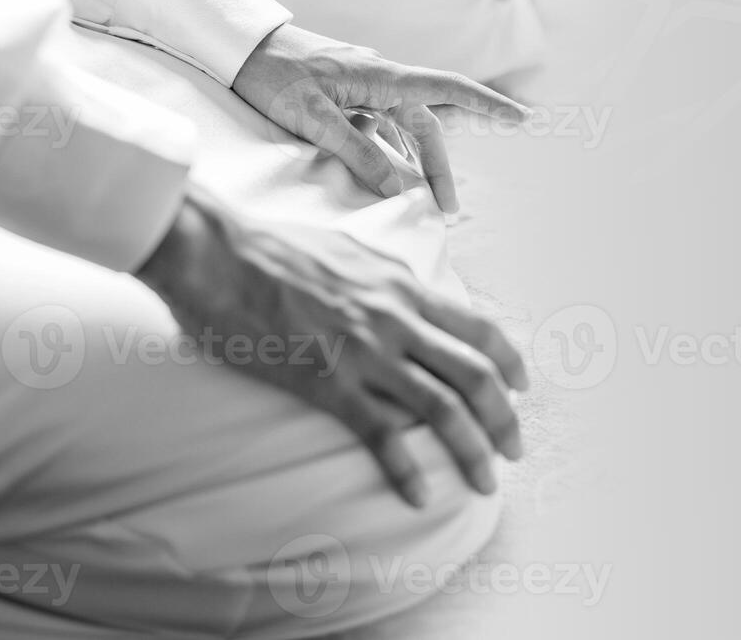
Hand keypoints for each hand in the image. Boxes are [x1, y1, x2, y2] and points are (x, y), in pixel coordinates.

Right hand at [136, 186, 528, 507]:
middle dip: (504, 417)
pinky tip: (419, 494)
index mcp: (404, 286)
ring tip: (485, 482)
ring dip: (472, 449)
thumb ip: (386, 281)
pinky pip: (380, 433)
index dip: (511, 361)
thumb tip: (405, 295)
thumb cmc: (274, 247)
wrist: (217, 251)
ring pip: (441, 406)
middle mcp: (397, 318)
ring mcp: (365, 352)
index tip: (523, 387)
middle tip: (514, 449)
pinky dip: (406, 468)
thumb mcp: (352, 252)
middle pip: (475, 373)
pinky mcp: (327, 382)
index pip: (480, 326)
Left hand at [232, 24, 527, 211]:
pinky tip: (384, 172)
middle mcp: (379, 79)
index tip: (522, 117)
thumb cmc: (272, 76)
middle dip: (440, 166)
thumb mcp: (312, 119)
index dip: (487, 104)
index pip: (448, 89)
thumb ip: (356, 152)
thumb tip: (397, 189)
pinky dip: (387, 149)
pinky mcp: (345, 94)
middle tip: (447, 209)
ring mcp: (363, 86)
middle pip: (426, 124)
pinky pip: (378, 124)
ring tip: (419, 199)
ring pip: (402, 126)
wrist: (236, 47)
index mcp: (381, 78)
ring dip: (414, 161)